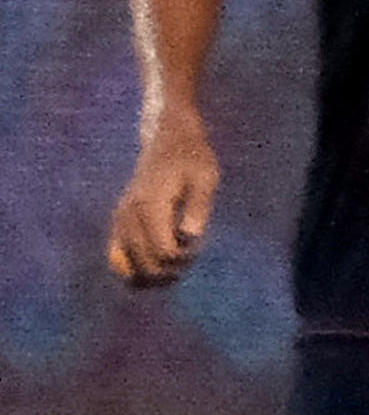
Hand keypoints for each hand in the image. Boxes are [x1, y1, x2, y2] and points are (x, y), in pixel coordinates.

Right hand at [107, 112, 216, 288]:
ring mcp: (120, 221)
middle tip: (189, 256)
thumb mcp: (205, 178)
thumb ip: (198, 206)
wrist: (168, 140)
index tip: (197, 246)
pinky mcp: (118, 223)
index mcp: (150, 206)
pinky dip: (134, 269)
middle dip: (171, 270)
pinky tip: (154, 266)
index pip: (163, 252)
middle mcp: (129, 216)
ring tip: (175, 263)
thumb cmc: (192, 159)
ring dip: (154, 274)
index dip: (184, 258)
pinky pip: (117, 258)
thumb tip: (190, 236)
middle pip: (145, 265)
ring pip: (128, 267)